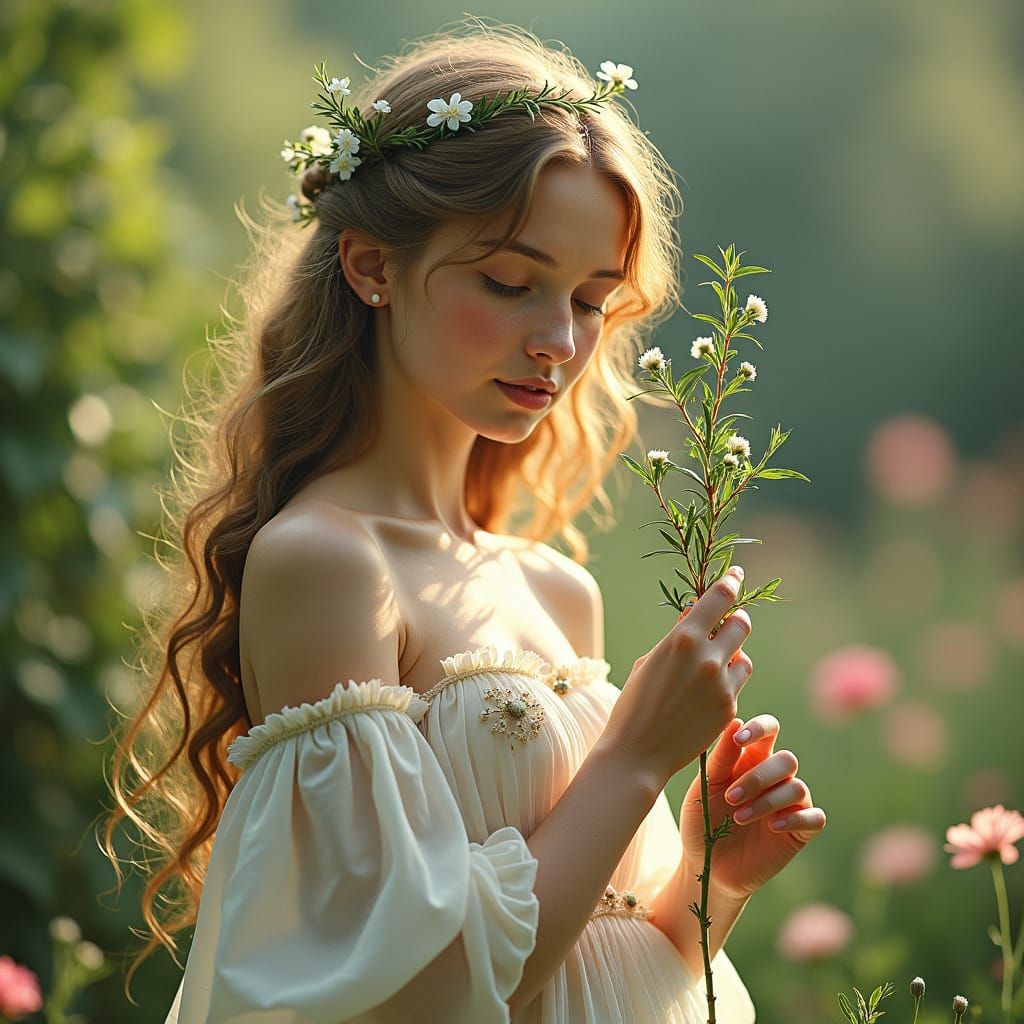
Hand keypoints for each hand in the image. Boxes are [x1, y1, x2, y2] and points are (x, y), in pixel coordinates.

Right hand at [599, 565, 753, 788]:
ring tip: (714, 664)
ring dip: (734, 655)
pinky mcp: (729, 707)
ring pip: (744, 657)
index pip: (719, 598)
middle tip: (728, 623)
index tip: (736, 575)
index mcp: (683, 638)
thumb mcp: (649, 660)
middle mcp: (708, 657)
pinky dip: (727, 682)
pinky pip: (738, 684)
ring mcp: (722, 684)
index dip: (731, 583)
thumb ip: (676, 636)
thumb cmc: (634, 703)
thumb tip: (694, 614)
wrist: (638, 752)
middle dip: (735, 621)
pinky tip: (707, 691)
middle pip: (741, 624)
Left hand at [679, 714, 826, 900]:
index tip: (739, 739)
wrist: (707, 866)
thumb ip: (721, 757)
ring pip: (797, 787)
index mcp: (751, 759)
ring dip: (767, 801)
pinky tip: (772, 826)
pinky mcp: (800, 832)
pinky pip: (815, 817)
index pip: (769, 730)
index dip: (760, 728)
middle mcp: (774, 778)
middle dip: (758, 777)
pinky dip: (796, 819)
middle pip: (786, 760)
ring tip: (739, 817)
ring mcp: (790, 804)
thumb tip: (734, 721)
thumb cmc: (704, 820)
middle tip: (729, 798)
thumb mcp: (706, 787)